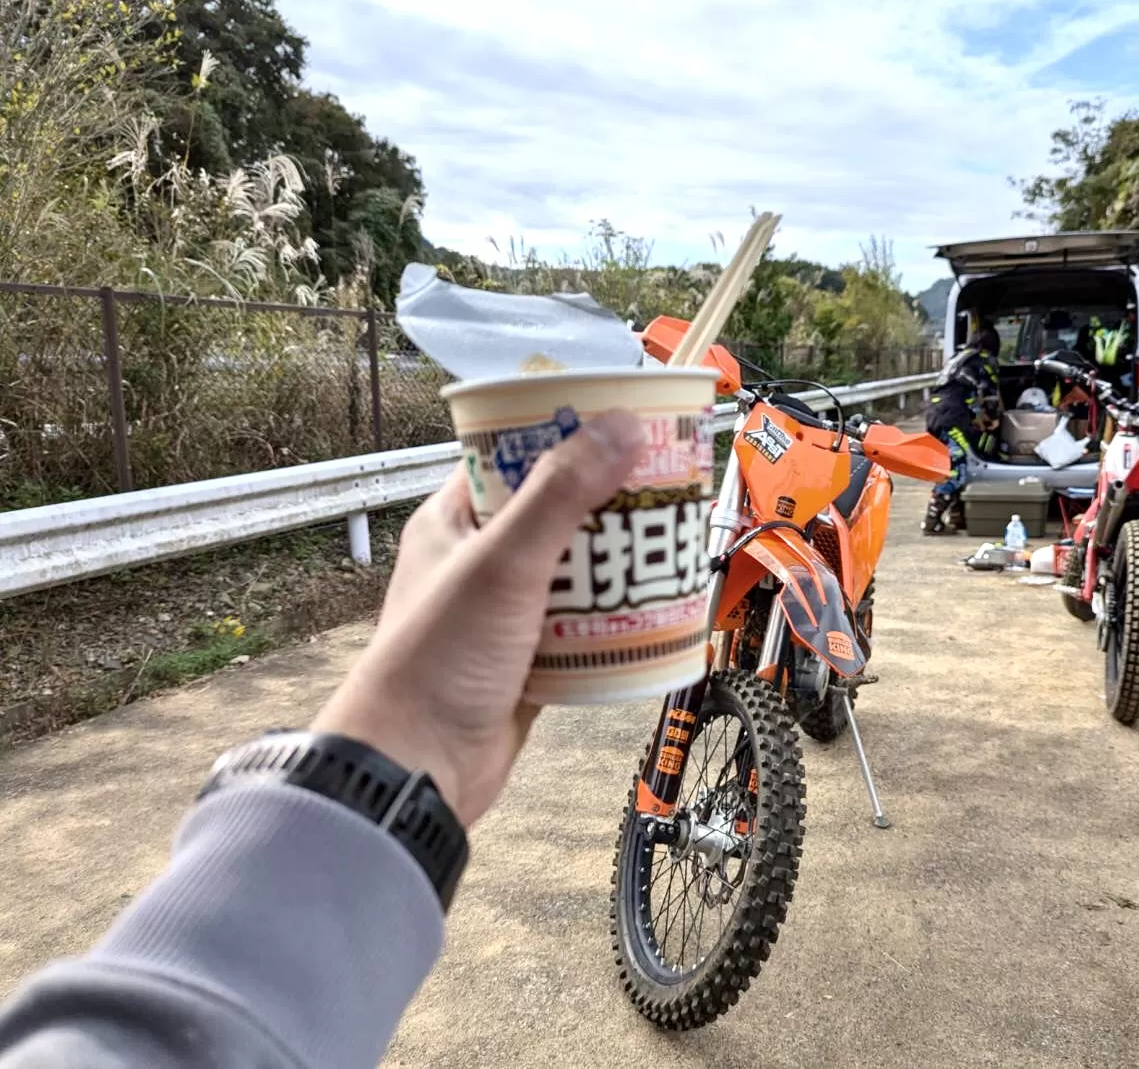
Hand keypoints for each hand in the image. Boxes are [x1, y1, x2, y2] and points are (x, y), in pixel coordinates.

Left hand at [312, 411, 645, 825]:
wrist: (417, 769)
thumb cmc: (434, 663)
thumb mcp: (503, 563)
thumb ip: (560, 494)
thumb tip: (621, 426)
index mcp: (453, 522)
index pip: (514, 456)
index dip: (567, 435)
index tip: (623, 423)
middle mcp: (480, 561)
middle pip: (558, 512)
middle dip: (610, 502)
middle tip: (664, 486)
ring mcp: (507, 612)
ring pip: (578, 571)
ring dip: (619, 562)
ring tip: (667, 544)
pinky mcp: (532, 659)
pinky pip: (585, 627)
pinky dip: (616, 619)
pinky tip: (651, 611)